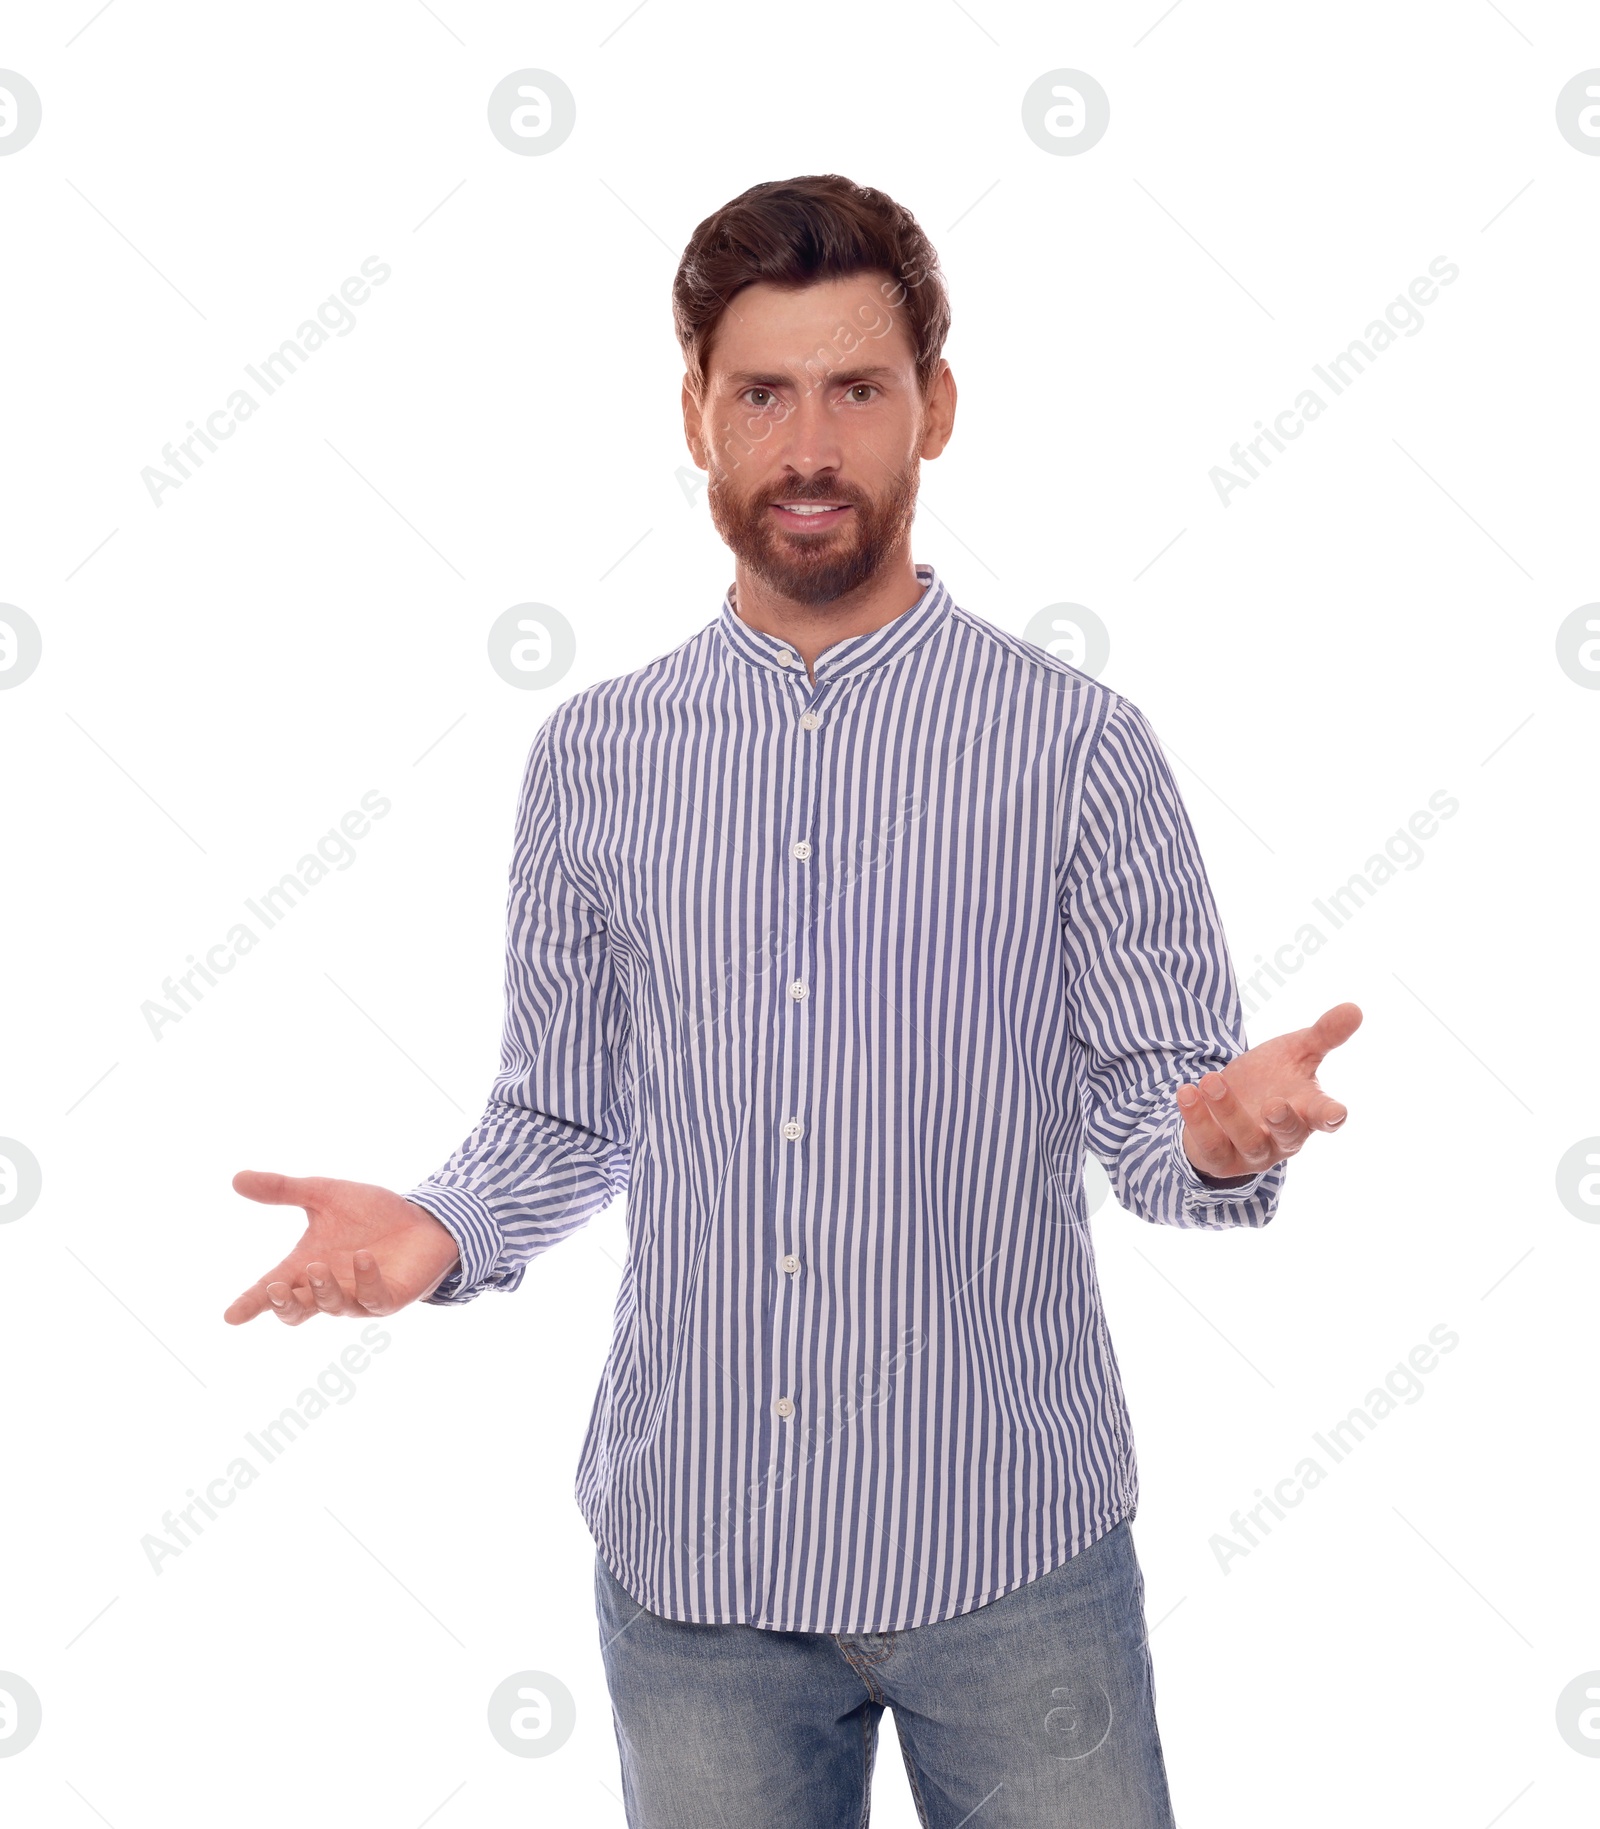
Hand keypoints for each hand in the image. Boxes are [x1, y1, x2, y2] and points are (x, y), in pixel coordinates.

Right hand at [223, 1171, 462, 1325]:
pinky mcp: (390, 1298)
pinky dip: (367, 1279)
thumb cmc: (371, 1214)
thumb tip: (237, 1178)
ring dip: (322, 1291)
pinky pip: (375, 1297)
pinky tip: (364, 1257)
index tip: (230, 1316)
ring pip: (333, 1307)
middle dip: (284, 1304)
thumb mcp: (324, 1195)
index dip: (251, 1303)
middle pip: (297, 1311)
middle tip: (275, 1289)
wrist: (423, 1219)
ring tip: (317, 1266)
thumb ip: (284, 1190)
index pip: (273, 1290)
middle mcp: (329, 1289)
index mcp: (307, 1268)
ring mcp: (360, 1298)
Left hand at [1177, 1001, 1361, 1182]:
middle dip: (1283, 1122)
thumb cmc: (1272, 1078)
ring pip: (1247, 1139)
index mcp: (1307, 1111)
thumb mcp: (1296, 1052)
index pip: (1325, 1117)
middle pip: (1289, 1136)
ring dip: (1229, 1111)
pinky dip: (1197, 1119)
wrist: (1226, 1101)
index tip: (1336, 1112)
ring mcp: (1253, 1150)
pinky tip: (1186, 1091)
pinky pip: (1210, 1144)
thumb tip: (1355, 1008)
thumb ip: (1324, 1035)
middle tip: (1274, 1104)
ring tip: (1212, 1079)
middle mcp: (1284, 1137)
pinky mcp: (1220, 1156)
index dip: (1331, 1116)